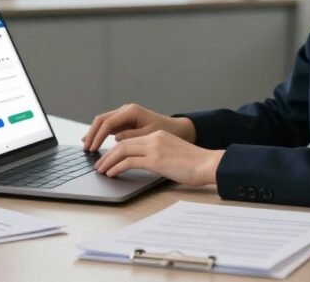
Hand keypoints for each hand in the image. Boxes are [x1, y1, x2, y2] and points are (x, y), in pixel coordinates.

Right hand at [81, 103, 195, 151]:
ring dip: (94, 134)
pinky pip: (109, 126)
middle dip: (92, 134)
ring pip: (103, 122)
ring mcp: (125, 114)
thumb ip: (132, 136)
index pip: (108, 123)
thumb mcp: (150, 135)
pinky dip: (101, 134)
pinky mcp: (126, 121)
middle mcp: (126, 110)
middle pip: (102, 120)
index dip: (98, 137)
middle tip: (86, 149)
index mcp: (131, 111)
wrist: (178, 129)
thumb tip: (116, 138)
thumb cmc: (167, 131)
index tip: (92, 149)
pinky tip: (95, 143)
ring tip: (87, 147)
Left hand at [93, 130, 224, 186]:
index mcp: (158, 136)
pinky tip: (112, 174)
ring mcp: (155, 148)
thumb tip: (146, 164)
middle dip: (107, 155)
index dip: (116, 149)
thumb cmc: (196, 164)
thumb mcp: (174, 155)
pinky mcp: (156, 160)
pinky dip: (117, 167)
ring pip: (122, 150)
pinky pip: (129, 161)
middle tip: (99, 164)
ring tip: (101, 170)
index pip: (130, 140)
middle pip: (122, 143)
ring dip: (108, 161)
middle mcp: (154, 138)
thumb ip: (159, 155)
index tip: (108, 158)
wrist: (209, 164)